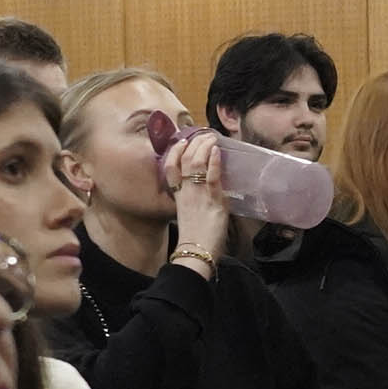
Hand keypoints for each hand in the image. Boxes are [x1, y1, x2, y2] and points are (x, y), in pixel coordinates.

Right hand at [163, 133, 233, 270]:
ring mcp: (198, 195)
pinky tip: (217, 151)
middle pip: (184, 160)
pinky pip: (211, 176)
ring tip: (211, 138)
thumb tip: (210, 189)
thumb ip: (196, 200)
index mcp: (178, 196)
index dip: (174, 152)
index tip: (182, 141)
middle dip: (193, 143)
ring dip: (204, 147)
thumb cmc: (195, 239)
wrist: (196, 253)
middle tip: (203, 134)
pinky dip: (214, 161)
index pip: (169, 168)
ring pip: (196, 163)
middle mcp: (185, 192)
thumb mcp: (190, 215)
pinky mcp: (212, 200)